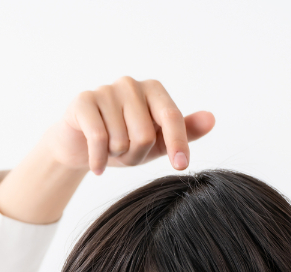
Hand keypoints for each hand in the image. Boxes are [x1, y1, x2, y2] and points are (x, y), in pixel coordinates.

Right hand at [0, 77, 215, 223]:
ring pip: (121, 140)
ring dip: (116, 157)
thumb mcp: (156, 142)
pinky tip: (97, 168)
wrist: (78, 146)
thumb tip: (211, 119)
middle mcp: (130, 84)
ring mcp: (105, 90)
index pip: (172, 117)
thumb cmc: (122, 141)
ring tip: (109, 152)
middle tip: (126, 155)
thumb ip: (184, 132)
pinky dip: (99, 161)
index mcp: (153, 89)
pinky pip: (99, 139)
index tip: (181, 166)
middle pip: (145, 134)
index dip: (178, 143)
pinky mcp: (83, 101)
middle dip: (136, 156)